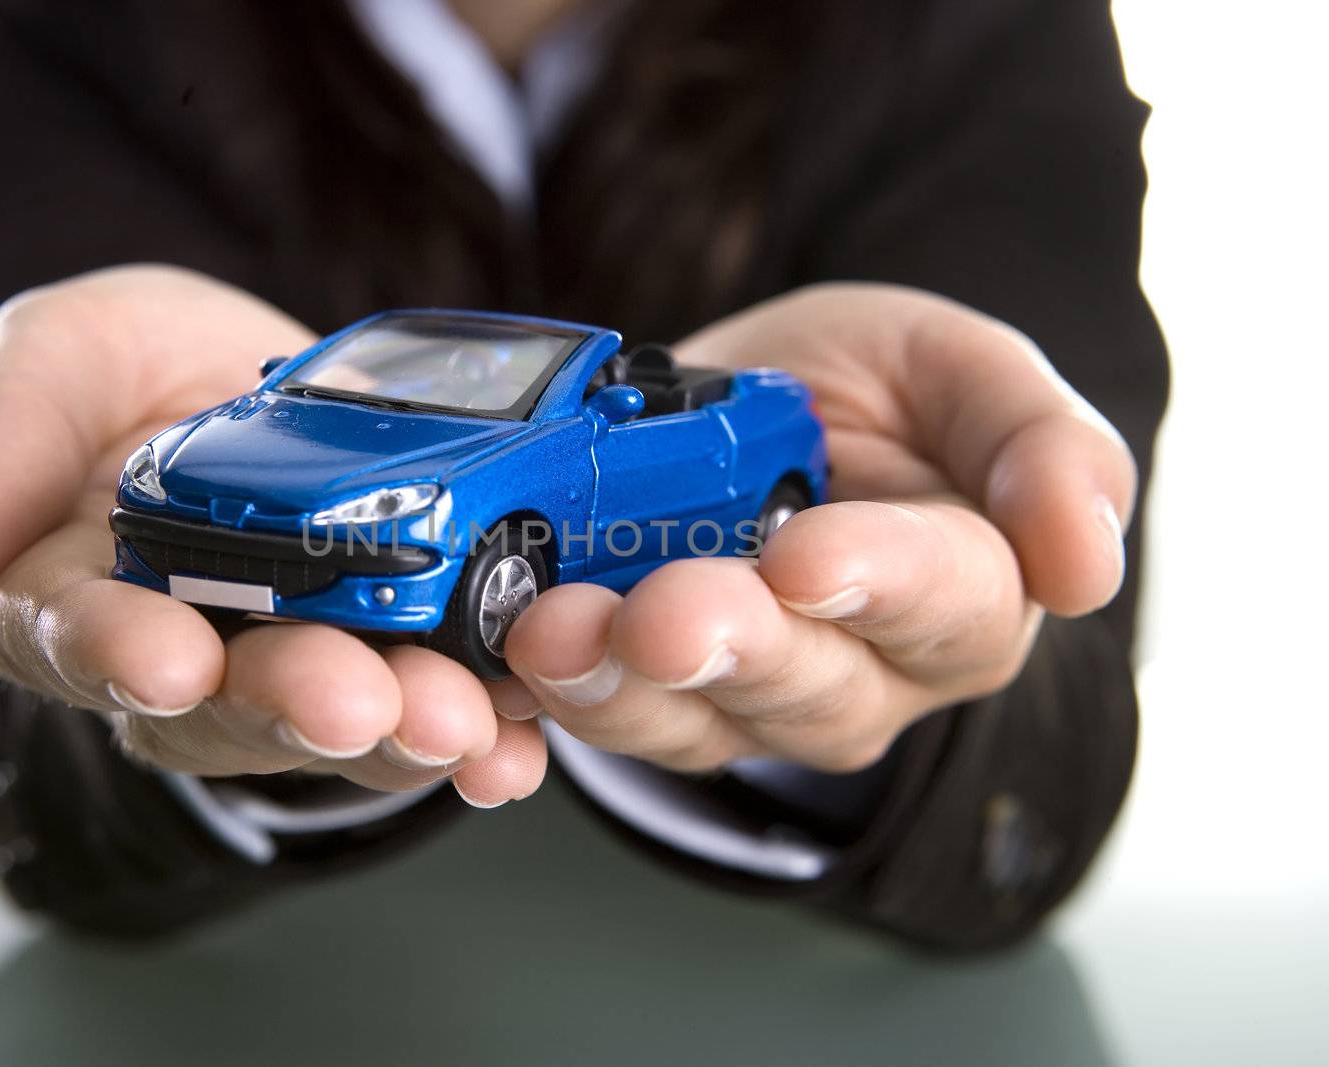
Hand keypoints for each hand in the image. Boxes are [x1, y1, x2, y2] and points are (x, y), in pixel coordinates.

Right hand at [0, 265, 545, 805]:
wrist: (243, 377)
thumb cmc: (127, 373)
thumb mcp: (57, 353)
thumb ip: (9, 421)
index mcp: (73, 594)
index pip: (75, 641)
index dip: (118, 655)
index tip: (169, 659)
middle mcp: (181, 656)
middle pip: (224, 711)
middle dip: (290, 708)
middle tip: (354, 700)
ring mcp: (288, 666)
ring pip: (336, 726)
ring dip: (398, 732)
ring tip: (461, 720)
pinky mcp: (387, 657)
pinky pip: (429, 708)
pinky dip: (482, 732)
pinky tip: (519, 746)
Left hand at [497, 283, 1134, 772]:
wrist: (768, 404)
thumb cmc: (884, 394)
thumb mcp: (966, 371)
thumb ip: (1042, 446)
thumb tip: (1085, 564)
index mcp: (962, 592)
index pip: (943, 601)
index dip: (876, 582)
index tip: (808, 556)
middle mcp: (858, 671)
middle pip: (804, 686)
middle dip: (725, 648)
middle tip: (656, 614)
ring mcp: (744, 697)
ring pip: (689, 720)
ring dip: (615, 686)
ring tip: (552, 631)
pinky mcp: (643, 692)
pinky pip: (595, 715)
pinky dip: (538, 701)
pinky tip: (496, 666)